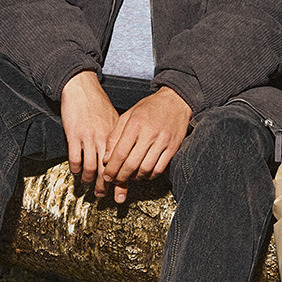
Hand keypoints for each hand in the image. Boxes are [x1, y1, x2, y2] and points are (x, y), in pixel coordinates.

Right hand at [60, 71, 117, 186]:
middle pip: (107, 169)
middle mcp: (104, 138)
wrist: (81, 88)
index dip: (121, 181)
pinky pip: (75, 159)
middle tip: (103, 196)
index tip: (120, 194)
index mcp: (116, 135)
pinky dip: (75, 169)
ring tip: (88, 185)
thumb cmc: (97, 104)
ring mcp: (89, 137)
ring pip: (91, 167)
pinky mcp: (74, 135)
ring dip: (89, 179)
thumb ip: (117, 138)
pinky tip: (76, 172)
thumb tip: (123, 156)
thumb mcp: (113, 119)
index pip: (121, 163)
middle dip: (105, 186)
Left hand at [97, 87, 190, 202]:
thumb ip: (115, 136)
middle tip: (115, 180)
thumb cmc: (149, 108)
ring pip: (146, 169)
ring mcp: (163, 142)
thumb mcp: (127, 116)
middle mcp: (149, 134)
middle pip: (132, 164)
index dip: (112, 168)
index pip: (120, 153)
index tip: (107, 175)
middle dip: (121, 177)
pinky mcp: (173, 148)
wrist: (175, 101)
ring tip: (129, 176)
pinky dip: (149, 175)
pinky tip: (143, 173)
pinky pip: (159, 169)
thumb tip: (106, 158)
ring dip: (135, 178)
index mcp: (135, 124)